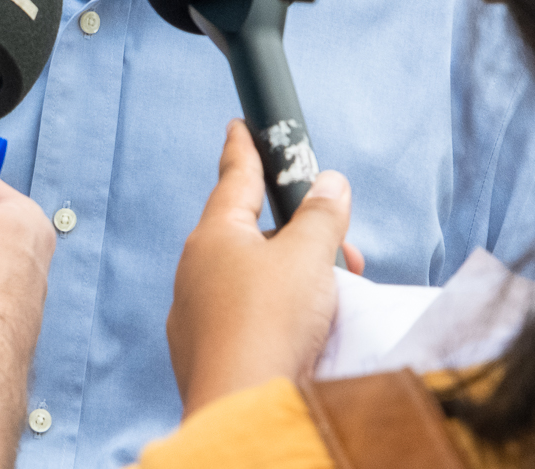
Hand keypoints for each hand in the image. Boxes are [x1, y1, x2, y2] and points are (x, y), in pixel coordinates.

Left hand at [168, 120, 356, 416]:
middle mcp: (196, 269)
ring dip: (291, 276)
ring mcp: (195, 314)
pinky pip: (245, 316)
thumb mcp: (308, 258)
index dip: (244, 149)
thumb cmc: (270, 325)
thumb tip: (329, 184)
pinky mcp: (206, 353)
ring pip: (248, 277)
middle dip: (296, 232)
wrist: (242, 409)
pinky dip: (276, 313)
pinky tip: (303, 330)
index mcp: (214, 235)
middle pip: (249, 232)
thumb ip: (321, 216)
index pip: (234, 178)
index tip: (240, 125)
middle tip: (338, 244)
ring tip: (331, 294)